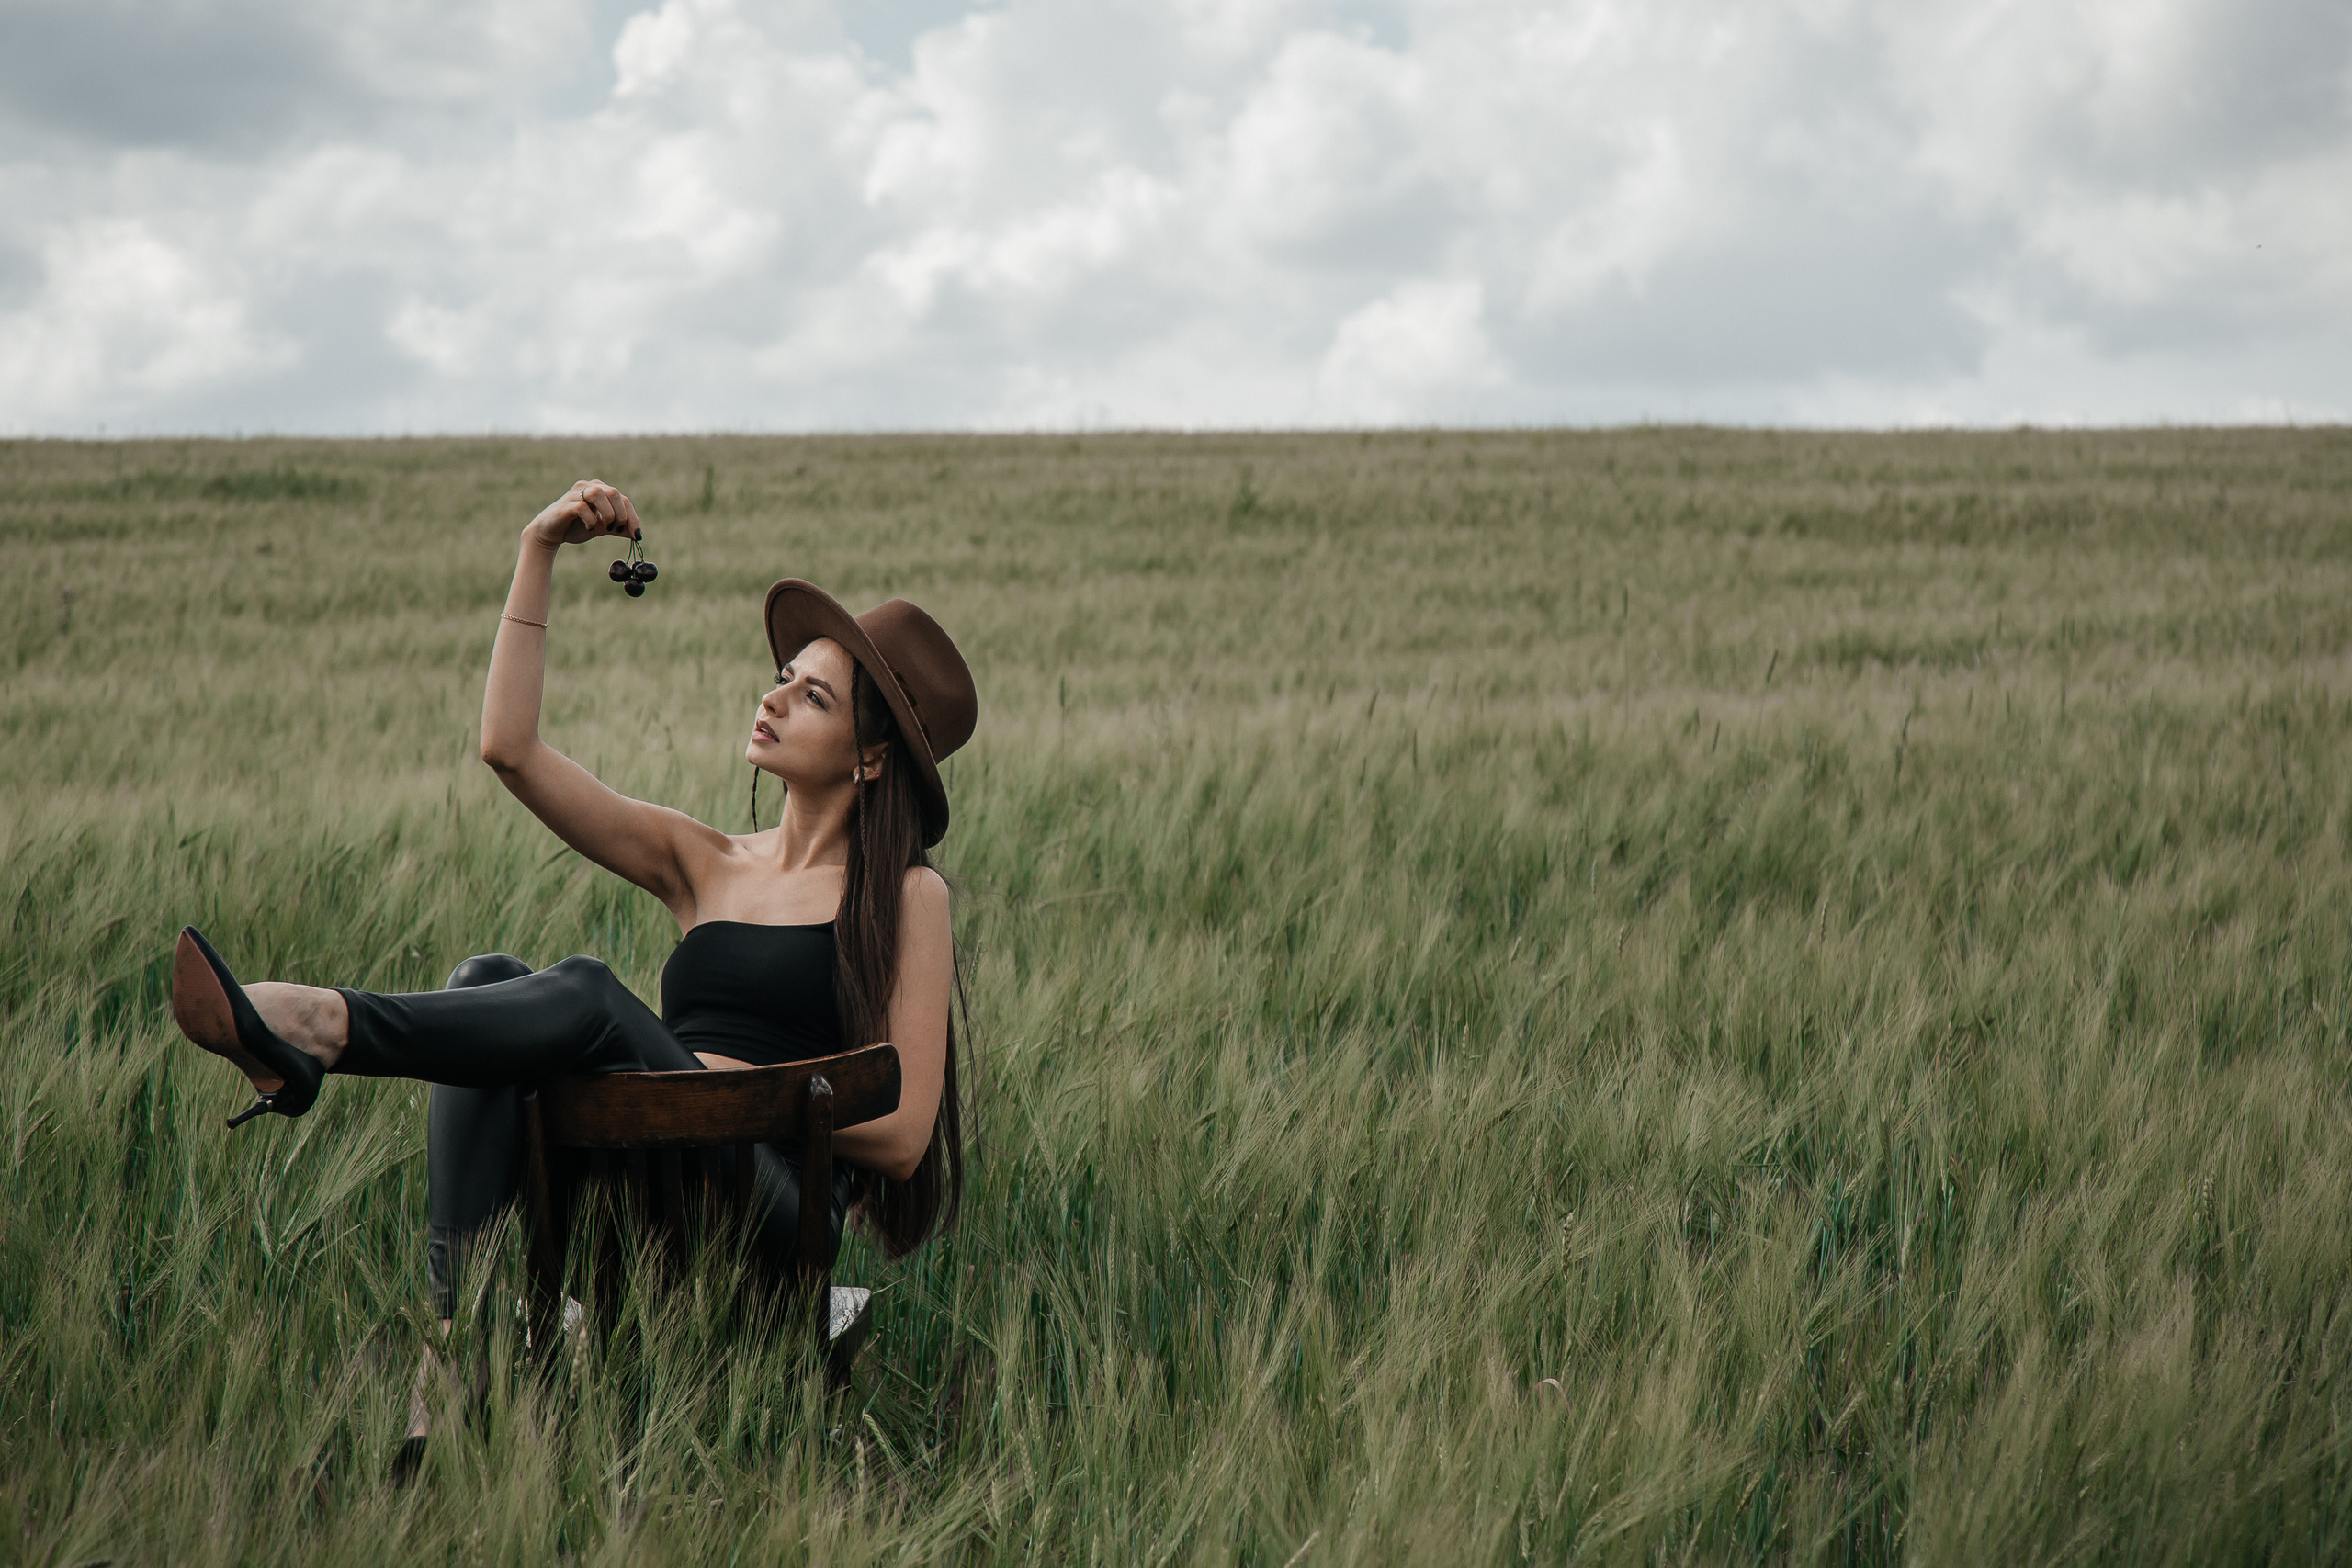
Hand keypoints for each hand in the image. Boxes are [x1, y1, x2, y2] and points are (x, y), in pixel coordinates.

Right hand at [526, 481, 641, 547]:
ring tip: (605, 527)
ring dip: (608, 512)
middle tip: (618, 529)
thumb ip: (618, 528)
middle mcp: (589, 487)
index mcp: (600, 490)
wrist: (549, 532)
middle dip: (621, 514)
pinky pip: (582, 507)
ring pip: (598, 493)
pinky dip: (590, 519)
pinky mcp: (565, 504)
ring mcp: (576, 494)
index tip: (637, 536)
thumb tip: (637, 535)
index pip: (623, 499)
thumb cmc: (577, 527)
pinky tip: (590, 528)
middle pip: (614, 493)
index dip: (633, 517)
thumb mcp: (602, 528)